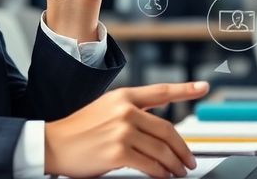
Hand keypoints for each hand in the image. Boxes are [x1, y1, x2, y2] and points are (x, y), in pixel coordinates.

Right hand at [44, 82, 209, 177]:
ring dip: (174, 164)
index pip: (161, 91)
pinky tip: (164, 176)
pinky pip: (150, 165)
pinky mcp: (118, 152)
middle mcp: (125, 110)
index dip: (186, 89)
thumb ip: (131, 109)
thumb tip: (158, 118)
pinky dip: (161, 173)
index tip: (204, 87)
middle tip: (189, 160)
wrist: (52, 144)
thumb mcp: (105, 108)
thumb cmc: (78, 130)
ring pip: (161, 150)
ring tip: (179, 171)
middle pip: (167, 130)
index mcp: (123, 96)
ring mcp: (122, 131)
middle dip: (182, 149)